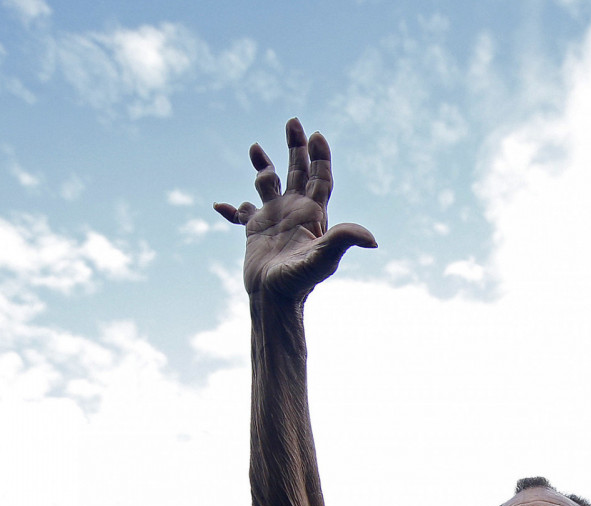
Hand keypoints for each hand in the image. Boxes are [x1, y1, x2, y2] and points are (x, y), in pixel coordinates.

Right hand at [215, 118, 375, 298]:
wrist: (274, 299)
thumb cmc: (300, 281)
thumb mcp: (324, 258)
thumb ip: (343, 241)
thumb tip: (372, 239)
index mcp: (313, 214)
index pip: (320, 178)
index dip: (320, 156)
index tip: (316, 134)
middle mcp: (294, 212)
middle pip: (297, 172)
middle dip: (295, 147)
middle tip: (293, 121)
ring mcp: (274, 220)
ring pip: (268, 185)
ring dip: (262, 167)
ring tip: (255, 148)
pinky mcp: (255, 232)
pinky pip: (241, 214)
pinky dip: (231, 208)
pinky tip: (219, 205)